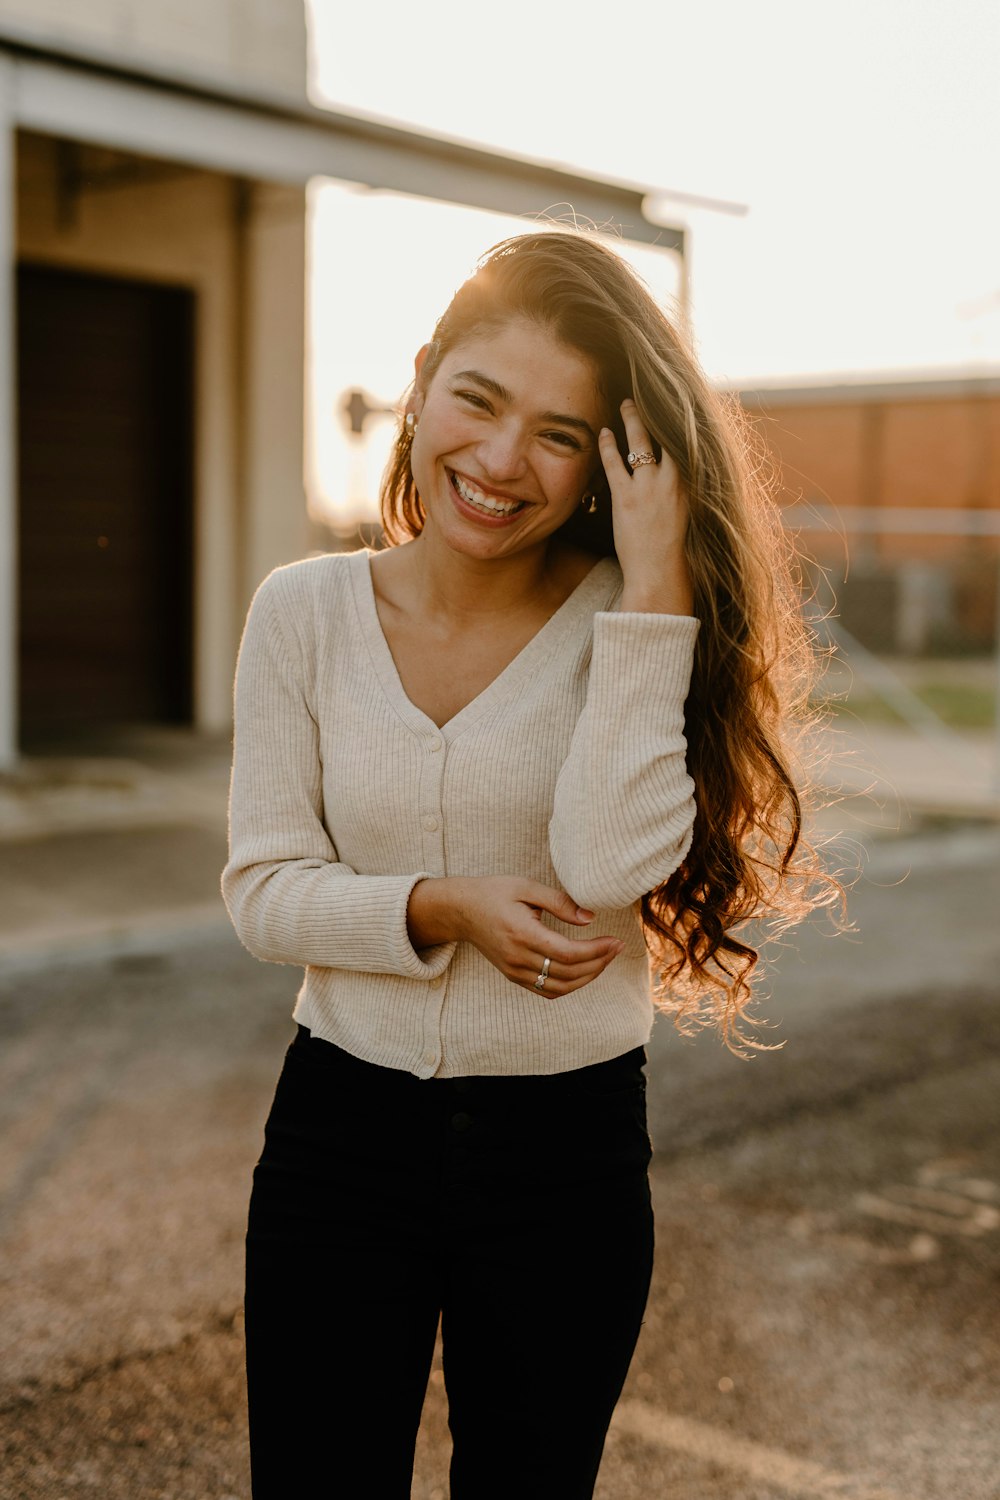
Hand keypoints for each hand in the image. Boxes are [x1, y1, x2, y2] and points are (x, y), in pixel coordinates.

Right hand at [407, 876, 623, 995]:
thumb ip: (559, 901)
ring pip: (561, 987)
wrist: (461, 910)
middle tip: (617, 948)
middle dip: (599, 963)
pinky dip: (570, 985)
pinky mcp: (514, 976)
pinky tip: (584, 970)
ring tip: (605, 958)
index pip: (568, 954)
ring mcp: (515, 971)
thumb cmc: (494, 893)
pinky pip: (547, 990)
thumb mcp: (525, 887)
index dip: (597, 951)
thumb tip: (590, 918)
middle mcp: (518, 959)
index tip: (615, 941)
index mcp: (522, 935)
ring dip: (588, 977)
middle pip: (569, 973)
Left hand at [598, 398, 692, 614]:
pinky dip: (608, 446)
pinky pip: (615, 463)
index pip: (689, 445)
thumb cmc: (676, 553)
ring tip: (625, 404)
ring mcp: (650, 488)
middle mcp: (675, 481)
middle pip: (667, 435)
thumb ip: (687, 495)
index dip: (682, 424)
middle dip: (657, 412)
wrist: (660, 575)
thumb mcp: (691, 518)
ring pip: (641, 443)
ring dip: (632, 420)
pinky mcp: (627, 498)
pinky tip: (603, 433)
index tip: (677, 407)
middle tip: (647, 395)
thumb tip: (682, 485)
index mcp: (693, 486)